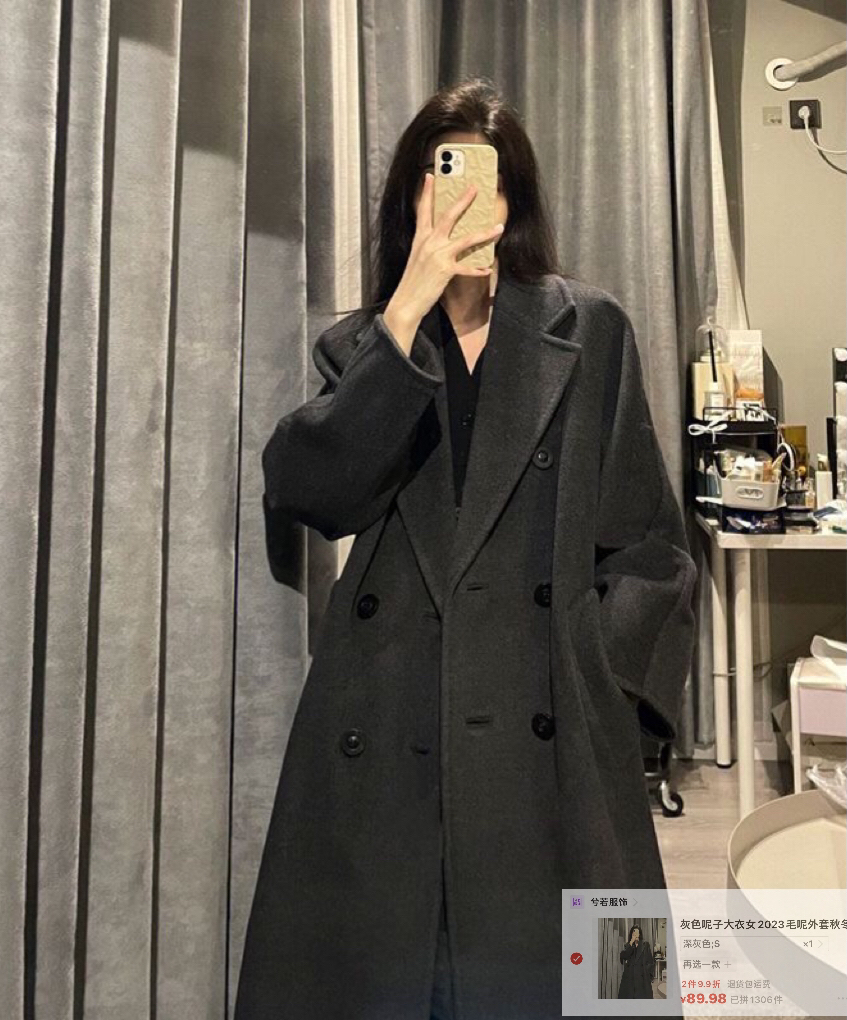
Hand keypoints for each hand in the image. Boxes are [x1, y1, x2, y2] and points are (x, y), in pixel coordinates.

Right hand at [383, 173, 503, 352]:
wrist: (406, 302)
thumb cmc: (413, 282)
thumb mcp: (418, 259)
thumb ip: (431, 247)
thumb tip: (448, 241)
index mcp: (420, 239)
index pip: (423, 210)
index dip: (427, 192)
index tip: (431, 176)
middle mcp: (428, 243)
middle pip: (448, 216)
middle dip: (462, 201)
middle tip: (474, 188)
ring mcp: (437, 255)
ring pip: (465, 239)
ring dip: (484, 233)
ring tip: (498, 227)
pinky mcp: (445, 270)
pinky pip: (466, 267)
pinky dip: (478, 269)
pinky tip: (487, 269)